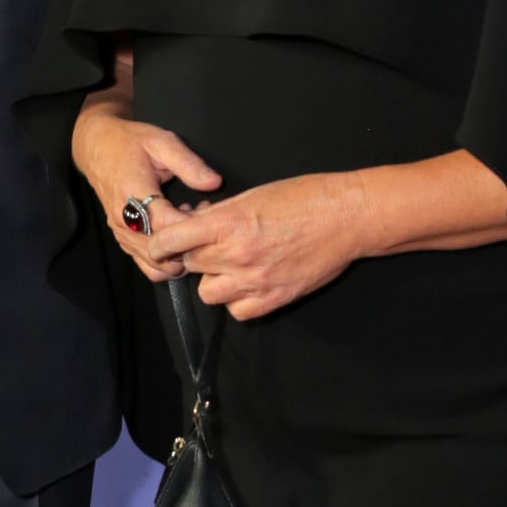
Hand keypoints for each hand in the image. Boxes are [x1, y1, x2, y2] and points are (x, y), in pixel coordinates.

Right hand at [71, 89, 220, 281]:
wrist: (96, 147)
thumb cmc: (129, 142)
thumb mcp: (162, 141)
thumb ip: (189, 163)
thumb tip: (214, 182)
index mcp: (132, 193)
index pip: (166, 225)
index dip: (191, 224)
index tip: (208, 211)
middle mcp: (124, 219)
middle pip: (161, 252)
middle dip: (188, 243)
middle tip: (201, 221)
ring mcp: (121, 233)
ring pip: (155, 265)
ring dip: (179, 255)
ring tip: (188, 228)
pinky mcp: (123, 240)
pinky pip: (146, 265)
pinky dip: (166, 260)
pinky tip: (175, 235)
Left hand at [144, 172, 362, 320]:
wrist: (346, 217)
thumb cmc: (305, 197)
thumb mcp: (254, 194)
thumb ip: (221, 214)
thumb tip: (196, 223)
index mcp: (228, 223)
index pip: (171, 241)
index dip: (161, 244)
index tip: (161, 245)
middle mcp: (237, 254)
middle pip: (189, 265)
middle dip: (193, 255)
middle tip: (209, 245)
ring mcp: (255, 281)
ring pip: (208, 293)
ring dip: (213, 280)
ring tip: (230, 266)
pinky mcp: (274, 299)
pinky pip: (237, 312)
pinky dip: (237, 301)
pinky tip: (247, 285)